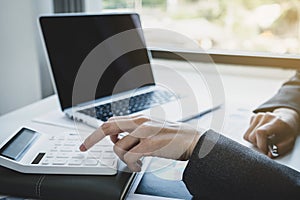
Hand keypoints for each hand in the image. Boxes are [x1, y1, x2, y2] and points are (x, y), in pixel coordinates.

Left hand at [80, 115, 201, 171]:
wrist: (192, 140)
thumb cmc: (171, 136)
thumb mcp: (150, 129)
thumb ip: (132, 133)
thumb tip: (117, 140)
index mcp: (138, 119)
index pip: (111, 121)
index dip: (96, 132)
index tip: (87, 142)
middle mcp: (140, 122)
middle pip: (108, 127)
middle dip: (92, 138)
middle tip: (84, 147)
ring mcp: (145, 132)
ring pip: (119, 147)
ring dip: (123, 159)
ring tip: (134, 163)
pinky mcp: (152, 144)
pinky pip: (131, 156)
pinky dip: (132, 165)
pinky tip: (138, 166)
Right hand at [244, 108, 298, 157]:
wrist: (287, 119)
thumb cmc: (288, 131)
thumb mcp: (289, 142)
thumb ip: (280, 150)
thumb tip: (268, 154)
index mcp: (276, 123)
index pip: (260, 132)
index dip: (261, 145)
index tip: (266, 151)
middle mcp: (266, 117)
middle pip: (252, 137)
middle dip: (258, 145)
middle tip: (266, 145)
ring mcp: (258, 116)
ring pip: (247, 135)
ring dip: (254, 141)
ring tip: (263, 140)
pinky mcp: (254, 116)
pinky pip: (247, 131)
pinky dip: (252, 135)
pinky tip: (260, 134)